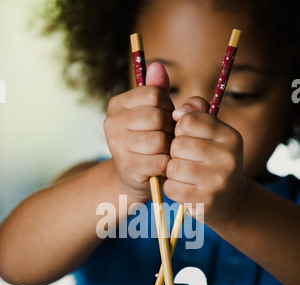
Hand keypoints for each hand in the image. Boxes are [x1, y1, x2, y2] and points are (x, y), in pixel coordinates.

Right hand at [103, 62, 174, 201]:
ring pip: (160, 140)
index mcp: (117, 104)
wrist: (134, 178)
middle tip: (169, 137)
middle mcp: (112, 122)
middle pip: (158, 117)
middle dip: (170, 129)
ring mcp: (117, 145)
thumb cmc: (150, 141)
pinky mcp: (127, 167)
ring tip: (165, 151)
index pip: (154, 94)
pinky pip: (160, 160)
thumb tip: (158, 66)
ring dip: (169, 148)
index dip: (168, 107)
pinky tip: (162, 164)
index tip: (167, 118)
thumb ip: (159, 90)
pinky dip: (167, 164)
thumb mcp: (155, 113)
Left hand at [164, 97, 246, 227]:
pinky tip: (183, 188)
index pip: (189, 121)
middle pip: (178, 145)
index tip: (187, 139)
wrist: (229, 199)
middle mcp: (229, 158)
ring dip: (172, 171)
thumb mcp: (211, 133)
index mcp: (230, 136)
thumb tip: (177, 112)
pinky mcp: (206, 201)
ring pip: (173, 167)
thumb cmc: (212, 160)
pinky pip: (171, 188)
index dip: (180, 130)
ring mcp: (219, 181)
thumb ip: (195, 112)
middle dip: (174, 153)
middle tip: (184, 160)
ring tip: (183, 174)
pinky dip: (171, 188)